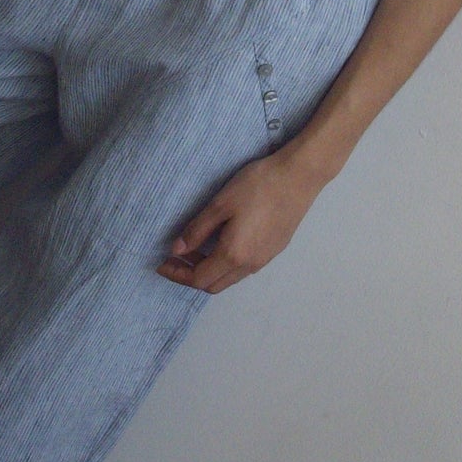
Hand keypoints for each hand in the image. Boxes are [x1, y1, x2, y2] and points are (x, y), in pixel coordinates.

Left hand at [157, 148, 324, 294]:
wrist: (299, 176)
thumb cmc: (257, 186)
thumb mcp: (220, 204)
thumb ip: (197, 230)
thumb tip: (177, 250)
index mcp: (233, 255)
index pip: (198, 279)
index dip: (177, 274)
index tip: (162, 263)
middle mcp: (250, 265)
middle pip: (214, 285)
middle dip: (190, 276)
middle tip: (175, 257)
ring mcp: (265, 259)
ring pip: (230, 278)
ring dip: (209, 270)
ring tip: (194, 249)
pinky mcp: (274, 250)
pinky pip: (244, 269)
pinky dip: (225, 265)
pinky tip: (219, 243)